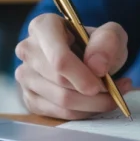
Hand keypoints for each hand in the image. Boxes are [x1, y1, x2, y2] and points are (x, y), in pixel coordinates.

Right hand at [14, 13, 131, 119]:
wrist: (90, 59)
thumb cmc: (97, 44)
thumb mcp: (111, 34)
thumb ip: (108, 42)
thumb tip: (96, 67)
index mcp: (43, 27)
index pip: (58, 58)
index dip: (81, 75)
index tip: (101, 84)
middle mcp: (28, 50)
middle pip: (60, 81)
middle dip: (92, 91)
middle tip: (113, 89)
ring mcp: (26, 76)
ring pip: (61, 101)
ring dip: (92, 103)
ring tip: (111, 95)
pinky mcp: (30, 98)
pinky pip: (60, 114)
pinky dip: (84, 112)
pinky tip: (97, 102)